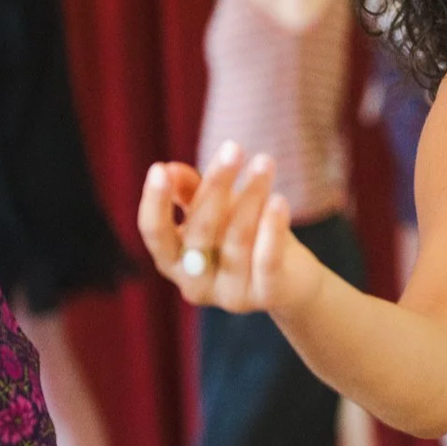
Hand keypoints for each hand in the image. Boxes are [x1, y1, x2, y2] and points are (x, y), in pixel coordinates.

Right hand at [137, 142, 325, 315]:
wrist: (292, 281)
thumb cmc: (244, 236)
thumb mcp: (217, 212)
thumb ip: (192, 192)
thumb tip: (169, 168)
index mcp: (173, 261)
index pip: (155, 234)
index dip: (154, 204)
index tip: (159, 169)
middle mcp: (195, 283)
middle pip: (201, 230)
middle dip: (216, 185)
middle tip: (234, 148)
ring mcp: (230, 294)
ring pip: (237, 239)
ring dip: (251, 196)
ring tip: (264, 163)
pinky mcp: (265, 296)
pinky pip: (267, 261)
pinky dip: (272, 229)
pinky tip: (279, 200)